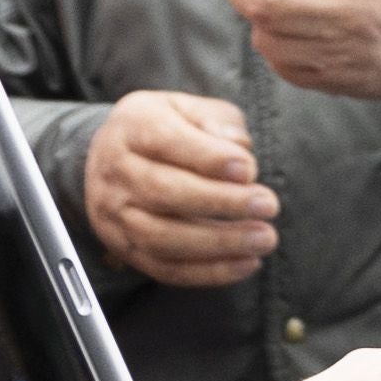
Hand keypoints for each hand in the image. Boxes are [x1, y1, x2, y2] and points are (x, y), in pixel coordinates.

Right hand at [83, 91, 278, 287]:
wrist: (112, 158)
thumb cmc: (165, 130)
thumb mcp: (189, 108)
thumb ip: (216, 121)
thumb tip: (239, 150)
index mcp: (133, 127)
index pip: (167, 141)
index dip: (209, 158)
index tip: (248, 170)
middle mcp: (117, 171)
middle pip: (164, 191)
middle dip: (221, 202)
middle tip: (267, 205)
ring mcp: (115, 214)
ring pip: (162, 237)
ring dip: (218, 243)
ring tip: (263, 239)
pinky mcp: (125, 248)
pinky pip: (165, 268)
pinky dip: (208, 272)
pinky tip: (246, 264)